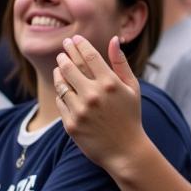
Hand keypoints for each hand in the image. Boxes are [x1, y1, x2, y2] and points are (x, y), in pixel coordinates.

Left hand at [55, 35, 143, 174]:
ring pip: (61, 84)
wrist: (125, 151)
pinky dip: (62, 94)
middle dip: (64, 56)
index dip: (79, 45)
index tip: (73, 40)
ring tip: (60, 68)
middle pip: (70, 67)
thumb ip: (121, 63)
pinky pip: (60, 102)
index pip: (89, 56)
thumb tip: (114, 40)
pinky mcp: (71, 124)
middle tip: (63, 51)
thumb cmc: (130, 116)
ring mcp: (80, 110)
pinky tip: (65, 90)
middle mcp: (93, 95)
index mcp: (110, 84)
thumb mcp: (132, 88)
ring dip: (59, 73)